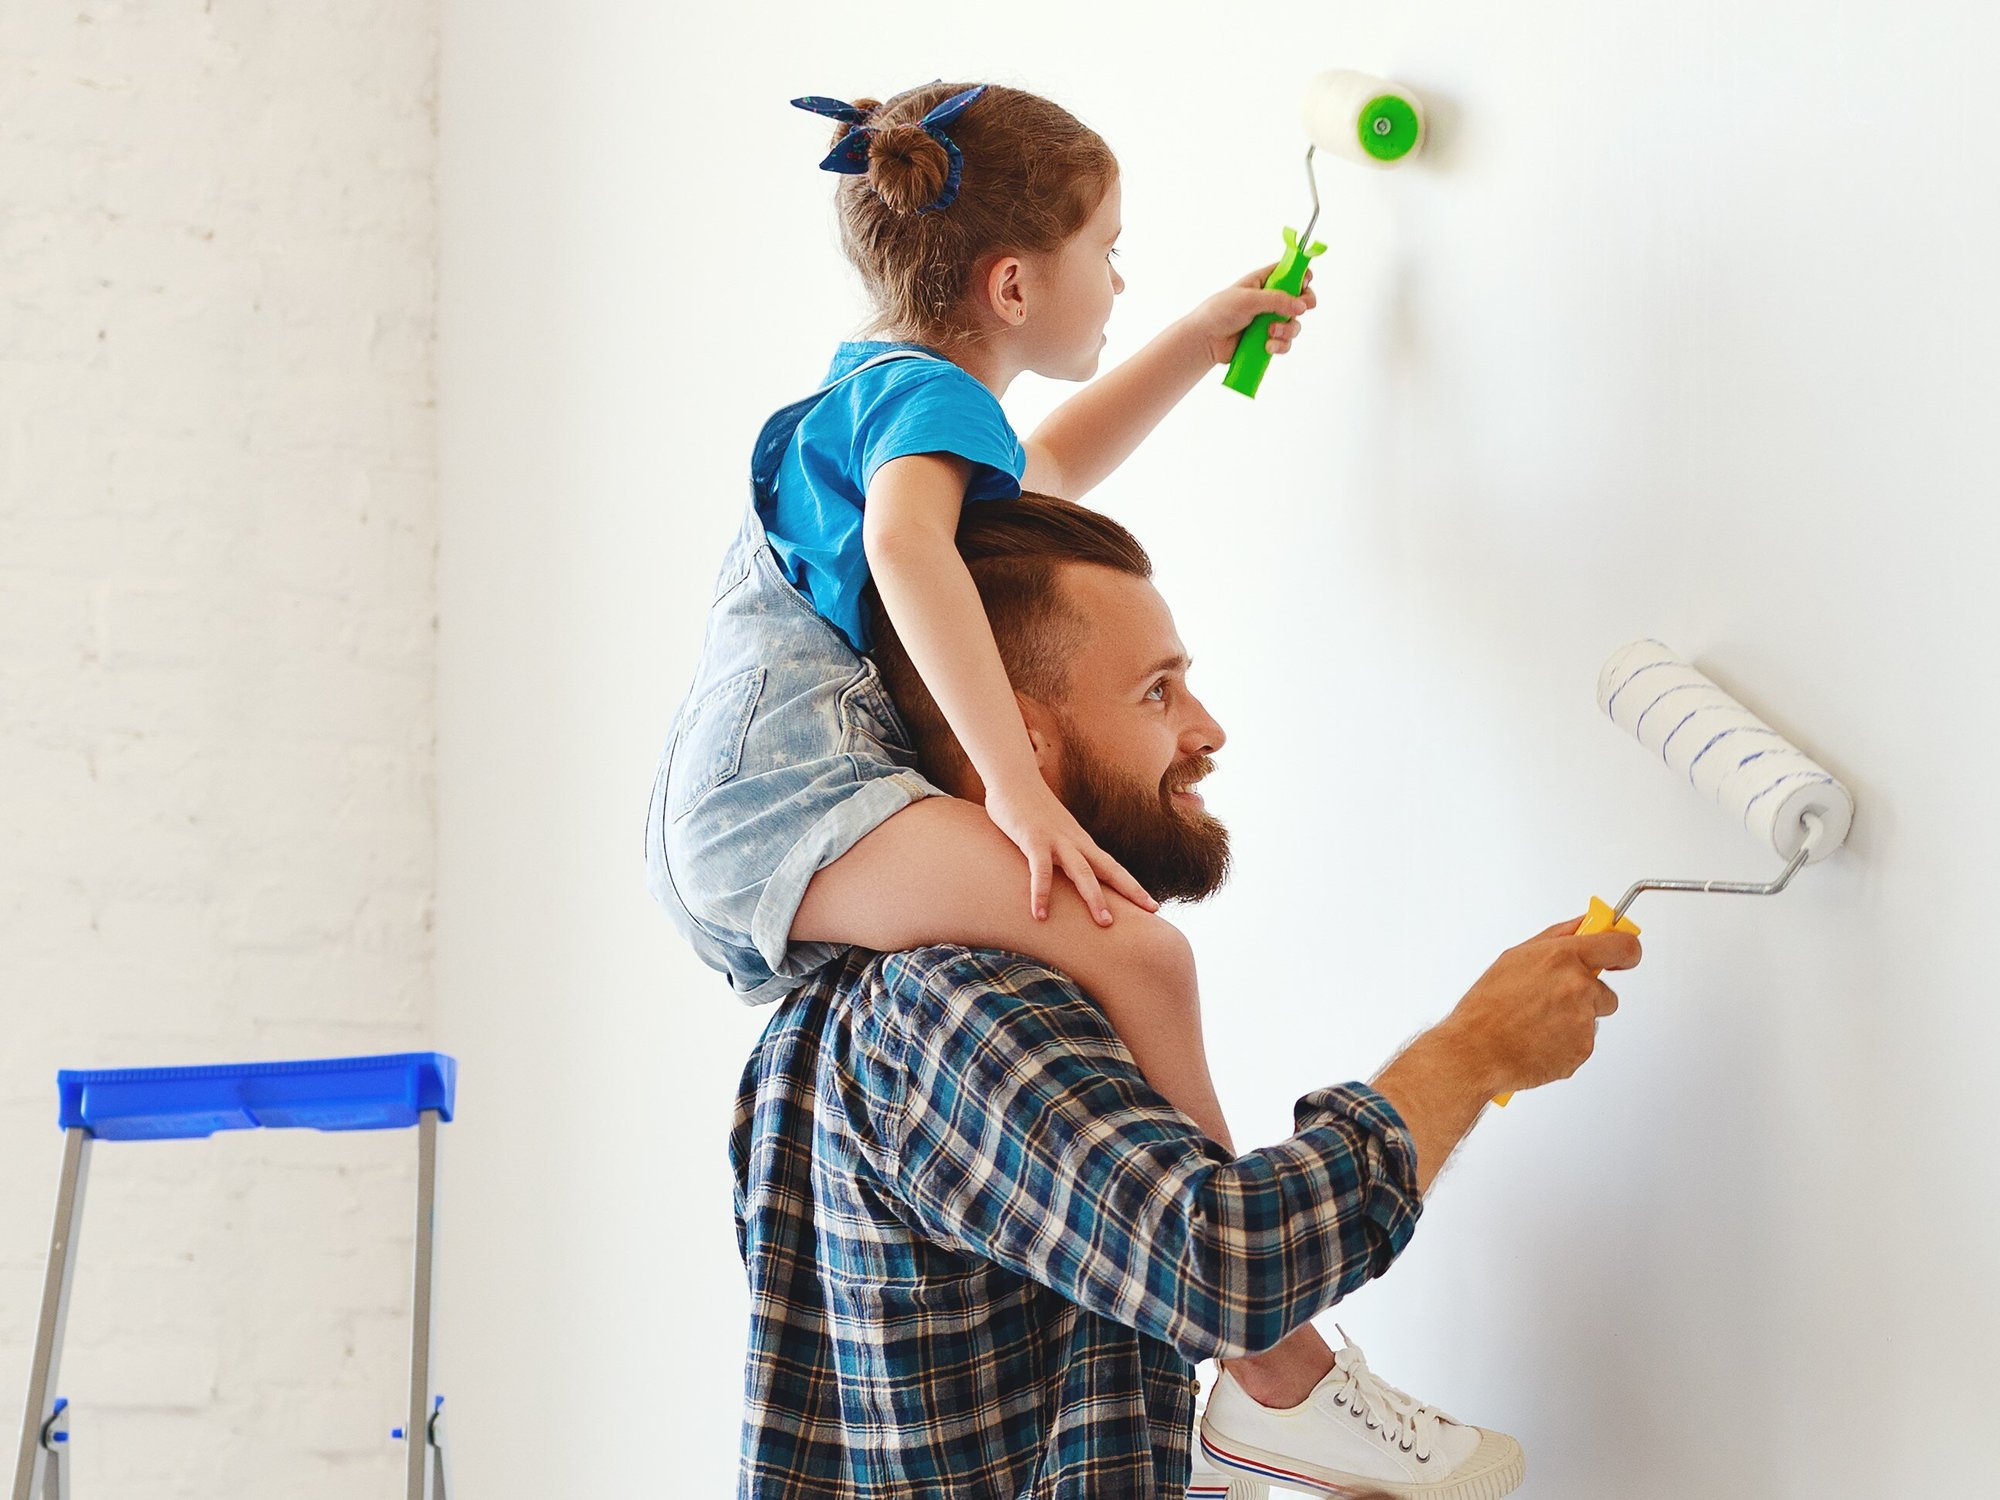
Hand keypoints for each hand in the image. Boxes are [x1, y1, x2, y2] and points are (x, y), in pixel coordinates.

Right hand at [983, 776, 1158, 924]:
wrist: (1013, 777)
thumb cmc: (1030, 809)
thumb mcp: (1052, 833)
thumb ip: (1060, 852)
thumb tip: (1065, 874)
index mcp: (1081, 842)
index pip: (1113, 867)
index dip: (1133, 887)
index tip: (1153, 906)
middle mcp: (1075, 841)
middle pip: (1108, 869)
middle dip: (1129, 891)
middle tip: (1150, 913)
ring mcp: (1055, 839)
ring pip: (1082, 871)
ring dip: (1094, 896)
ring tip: (1104, 923)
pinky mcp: (1033, 839)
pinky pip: (1040, 870)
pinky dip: (1042, 893)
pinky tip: (1039, 915)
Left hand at [1185, 262, 1318, 365]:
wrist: (1206, 341)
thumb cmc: (1220, 312)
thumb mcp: (1248, 300)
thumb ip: (1276, 300)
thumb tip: (1302, 306)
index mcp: (1264, 282)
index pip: (1290, 272)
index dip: (1302, 275)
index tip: (1305, 283)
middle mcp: (1270, 300)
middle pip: (1301, 298)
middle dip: (1304, 304)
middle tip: (1300, 310)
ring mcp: (1270, 321)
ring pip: (1295, 324)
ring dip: (1288, 329)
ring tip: (1271, 333)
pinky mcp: (1268, 341)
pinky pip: (1286, 343)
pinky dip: (1281, 346)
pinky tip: (1267, 346)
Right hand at [1443, 915, 1643, 1095]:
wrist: (1476, 1051)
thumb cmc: (1488, 1006)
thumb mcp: (1515, 957)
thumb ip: (1556, 937)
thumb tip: (1583, 924)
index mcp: (1563, 957)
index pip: (1623, 946)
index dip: (1627, 951)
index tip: (1623, 956)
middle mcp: (1579, 987)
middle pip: (1606, 991)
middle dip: (1587, 996)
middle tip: (1553, 1002)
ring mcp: (1584, 1021)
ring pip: (1592, 1019)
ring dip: (1573, 1020)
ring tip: (1537, 1023)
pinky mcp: (1583, 1050)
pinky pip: (1582, 1042)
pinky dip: (1565, 1043)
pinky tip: (1539, 1039)